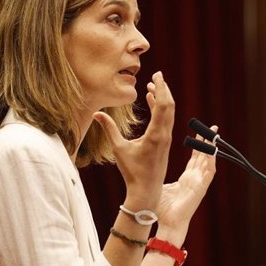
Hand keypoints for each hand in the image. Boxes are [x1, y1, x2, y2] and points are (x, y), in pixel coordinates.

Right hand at [93, 71, 174, 209]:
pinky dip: (160, 109)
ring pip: (169, 113)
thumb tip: (96, 113)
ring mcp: (167, 139)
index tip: (157, 75)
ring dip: (162, 98)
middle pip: (169, 105)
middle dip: (163, 89)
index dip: (161, 88)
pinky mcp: (165, 142)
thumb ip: (109, 129)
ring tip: (152, 86)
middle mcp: (164, 135)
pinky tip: (152, 101)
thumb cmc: (132, 171)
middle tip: (157, 76)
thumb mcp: (119, 149)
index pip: (162, 105)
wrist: (146, 190)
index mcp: (155, 134)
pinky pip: (165, 120)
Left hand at [154, 126, 217, 242]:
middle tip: (211, 128)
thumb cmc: (163, 210)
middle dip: (207, 142)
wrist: (168, 224)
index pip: (194, 158)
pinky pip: (209, 172)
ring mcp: (199, 183)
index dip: (197, 145)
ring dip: (212, 149)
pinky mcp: (201, 189)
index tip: (198, 132)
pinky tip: (212, 151)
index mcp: (186, 178)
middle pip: (203, 156)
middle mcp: (195, 179)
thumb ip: (160, 177)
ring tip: (214, 135)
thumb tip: (150, 168)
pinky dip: (211, 161)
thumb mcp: (161, 187)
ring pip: (209, 162)